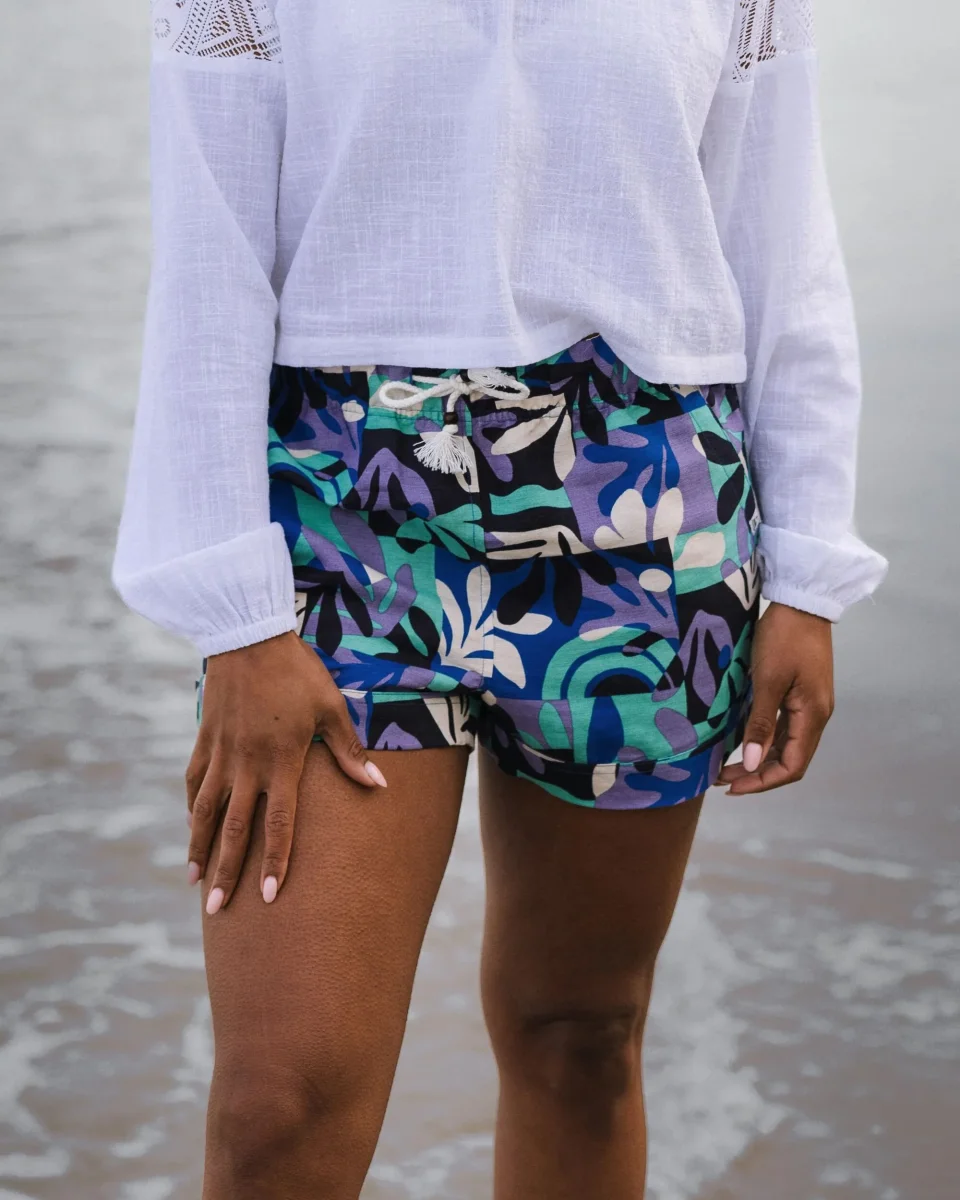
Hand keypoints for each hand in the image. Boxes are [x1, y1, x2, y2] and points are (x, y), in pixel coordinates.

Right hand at [184, 631, 386, 913]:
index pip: (278, 825)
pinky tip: (191, 827)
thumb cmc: (298, 672)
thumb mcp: (332, 708)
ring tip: (194, 881)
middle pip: (235, 829)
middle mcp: (247, 765)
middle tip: (217, 910)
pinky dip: (193, 807)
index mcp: (282, 762)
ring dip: (199, 848)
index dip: (273, 863)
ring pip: (206, 812)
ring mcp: (221, 753)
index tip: (267, 898)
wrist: (248, 635)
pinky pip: (195, 782)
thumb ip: (350, 752)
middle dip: (227, 872)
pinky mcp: (205, 739)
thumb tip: (379, 786)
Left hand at [718, 602, 833, 795]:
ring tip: (727, 766)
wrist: (802, 602)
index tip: (732, 788)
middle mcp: (815, 715)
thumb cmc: (784, 637)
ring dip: (759, 759)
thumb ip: (761, 723)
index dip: (763, 782)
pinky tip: (742, 742)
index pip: (792, 766)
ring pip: (786, 745)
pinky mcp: (801, 693)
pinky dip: (764, 740)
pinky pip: (784, 728)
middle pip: (790, 759)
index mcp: (812, 715)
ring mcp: (809, 704)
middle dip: (757, 774)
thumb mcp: (768, 680)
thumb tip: (754, 763)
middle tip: (722, 779)